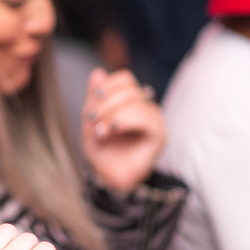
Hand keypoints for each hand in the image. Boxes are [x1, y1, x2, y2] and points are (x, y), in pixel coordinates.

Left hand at [80, 68, 165, 193]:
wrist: (109, 177)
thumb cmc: (102, 150)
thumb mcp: (91, 121)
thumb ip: (94, 98)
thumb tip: (98, 72)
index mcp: (130, 101)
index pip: (124, 79)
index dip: (106, 87)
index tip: (90, 107)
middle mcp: (145, 106)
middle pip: (129, 88)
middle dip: (104, 103)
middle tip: (92, 120)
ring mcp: (153, 119)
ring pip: (137, 100)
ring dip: (112, 113)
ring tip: (101, 131)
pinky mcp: (159, 134)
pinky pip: (147, 117)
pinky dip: (127, 119)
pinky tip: (114, 128)